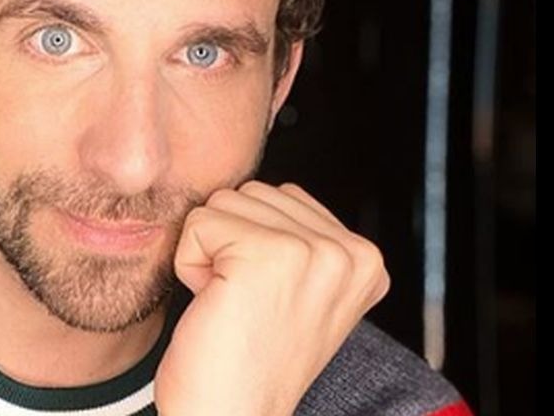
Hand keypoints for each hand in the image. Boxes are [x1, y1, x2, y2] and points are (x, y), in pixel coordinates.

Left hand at [153, 181, 389, 415]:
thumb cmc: (247, 362)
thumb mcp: (297, 291)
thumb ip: (298, 238)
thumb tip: (261, 191)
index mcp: (365, 260)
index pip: (281, 197)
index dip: (253, 246)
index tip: (267, 303)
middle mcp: (351, 252)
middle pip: (252, 193)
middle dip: (230, 245)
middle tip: (245, 306)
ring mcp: (314, 252)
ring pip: (223, 202)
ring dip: (210, 254)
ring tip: (233, 306)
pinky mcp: (268, 255)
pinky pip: (198, 223)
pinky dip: (189, 264)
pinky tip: (214, 305)